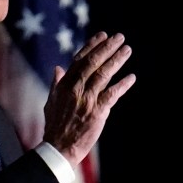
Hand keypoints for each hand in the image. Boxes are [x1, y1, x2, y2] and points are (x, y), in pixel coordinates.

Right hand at [42, 32, 135, 165]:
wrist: (58, 146)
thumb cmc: (55, 125)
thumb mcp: (51, 101)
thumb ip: (56, 83)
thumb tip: (58, 68)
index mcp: (65, 84)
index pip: (80, 59)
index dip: (92, 46)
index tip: (103, 35)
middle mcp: (75, 88)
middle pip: (93, 63)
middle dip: (107, 48)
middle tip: (119, 37)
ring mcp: (87, 99)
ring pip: (103, 75)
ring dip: (116, 61)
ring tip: (127, 50)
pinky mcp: (97, 112)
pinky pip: (112, 95)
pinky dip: (122, 85)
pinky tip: (131, 78)